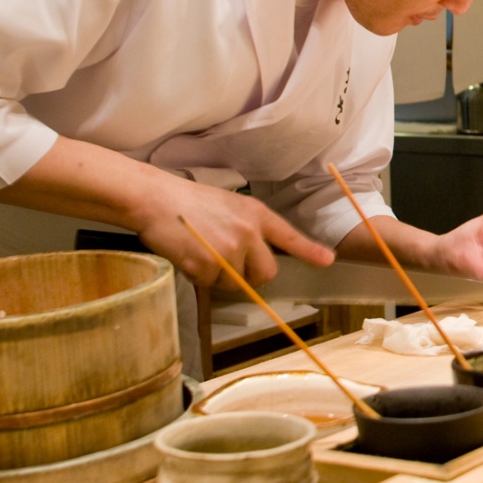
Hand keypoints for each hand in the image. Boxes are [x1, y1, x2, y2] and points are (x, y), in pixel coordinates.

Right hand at [127, 175, 332, 289]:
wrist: (155, 199)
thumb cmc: (188, 202)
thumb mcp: (229, 206)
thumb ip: (248, 229)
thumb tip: (253, 256)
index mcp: (256, 214)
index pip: (289, 236)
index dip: (309, 251)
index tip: (327, 261)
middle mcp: (249, 232)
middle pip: (265, 272)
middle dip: (249, 276)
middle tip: (228, 265)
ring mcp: (229, 250)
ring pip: (235, 282)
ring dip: (218, 275)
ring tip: (200, 250)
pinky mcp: (208, 265)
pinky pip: (210, 284)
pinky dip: (198, 276)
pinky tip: (188, 255)